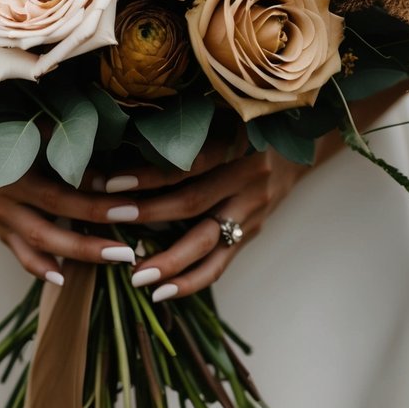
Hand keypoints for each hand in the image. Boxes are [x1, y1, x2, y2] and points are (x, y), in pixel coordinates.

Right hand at [0, 106, 142, 284]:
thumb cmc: (5, 127)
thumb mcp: (31, 129)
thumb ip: (64, 146)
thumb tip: (108, 169)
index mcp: (12, 172)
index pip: (60, 193)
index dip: (94, 199)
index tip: (129, 202)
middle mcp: (4, 200)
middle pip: (51, 227)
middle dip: (91, 239)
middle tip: (128, 249)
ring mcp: (0, 219)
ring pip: (39, 246)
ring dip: (78, 255)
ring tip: (115, 260)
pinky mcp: (0, 230)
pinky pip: (21, 255)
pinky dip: (41, 268)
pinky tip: (64, 277)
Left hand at [106, 79, 408, 300]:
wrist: (301, 145)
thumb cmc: (249, 124)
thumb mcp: (226, 116)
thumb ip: (190, 129)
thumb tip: (124, 137)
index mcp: (238, 143)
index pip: (187, 163)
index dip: (148, 174)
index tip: (109, 182)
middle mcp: (248, 178)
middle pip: (191, 202)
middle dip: (146, 215)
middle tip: (108, 221)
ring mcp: (252, 210)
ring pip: (206, 241)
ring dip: (168, 260)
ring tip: (135, 274)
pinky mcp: (251, 232)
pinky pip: (220, 263)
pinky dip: (191, 280)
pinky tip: (162, 291)